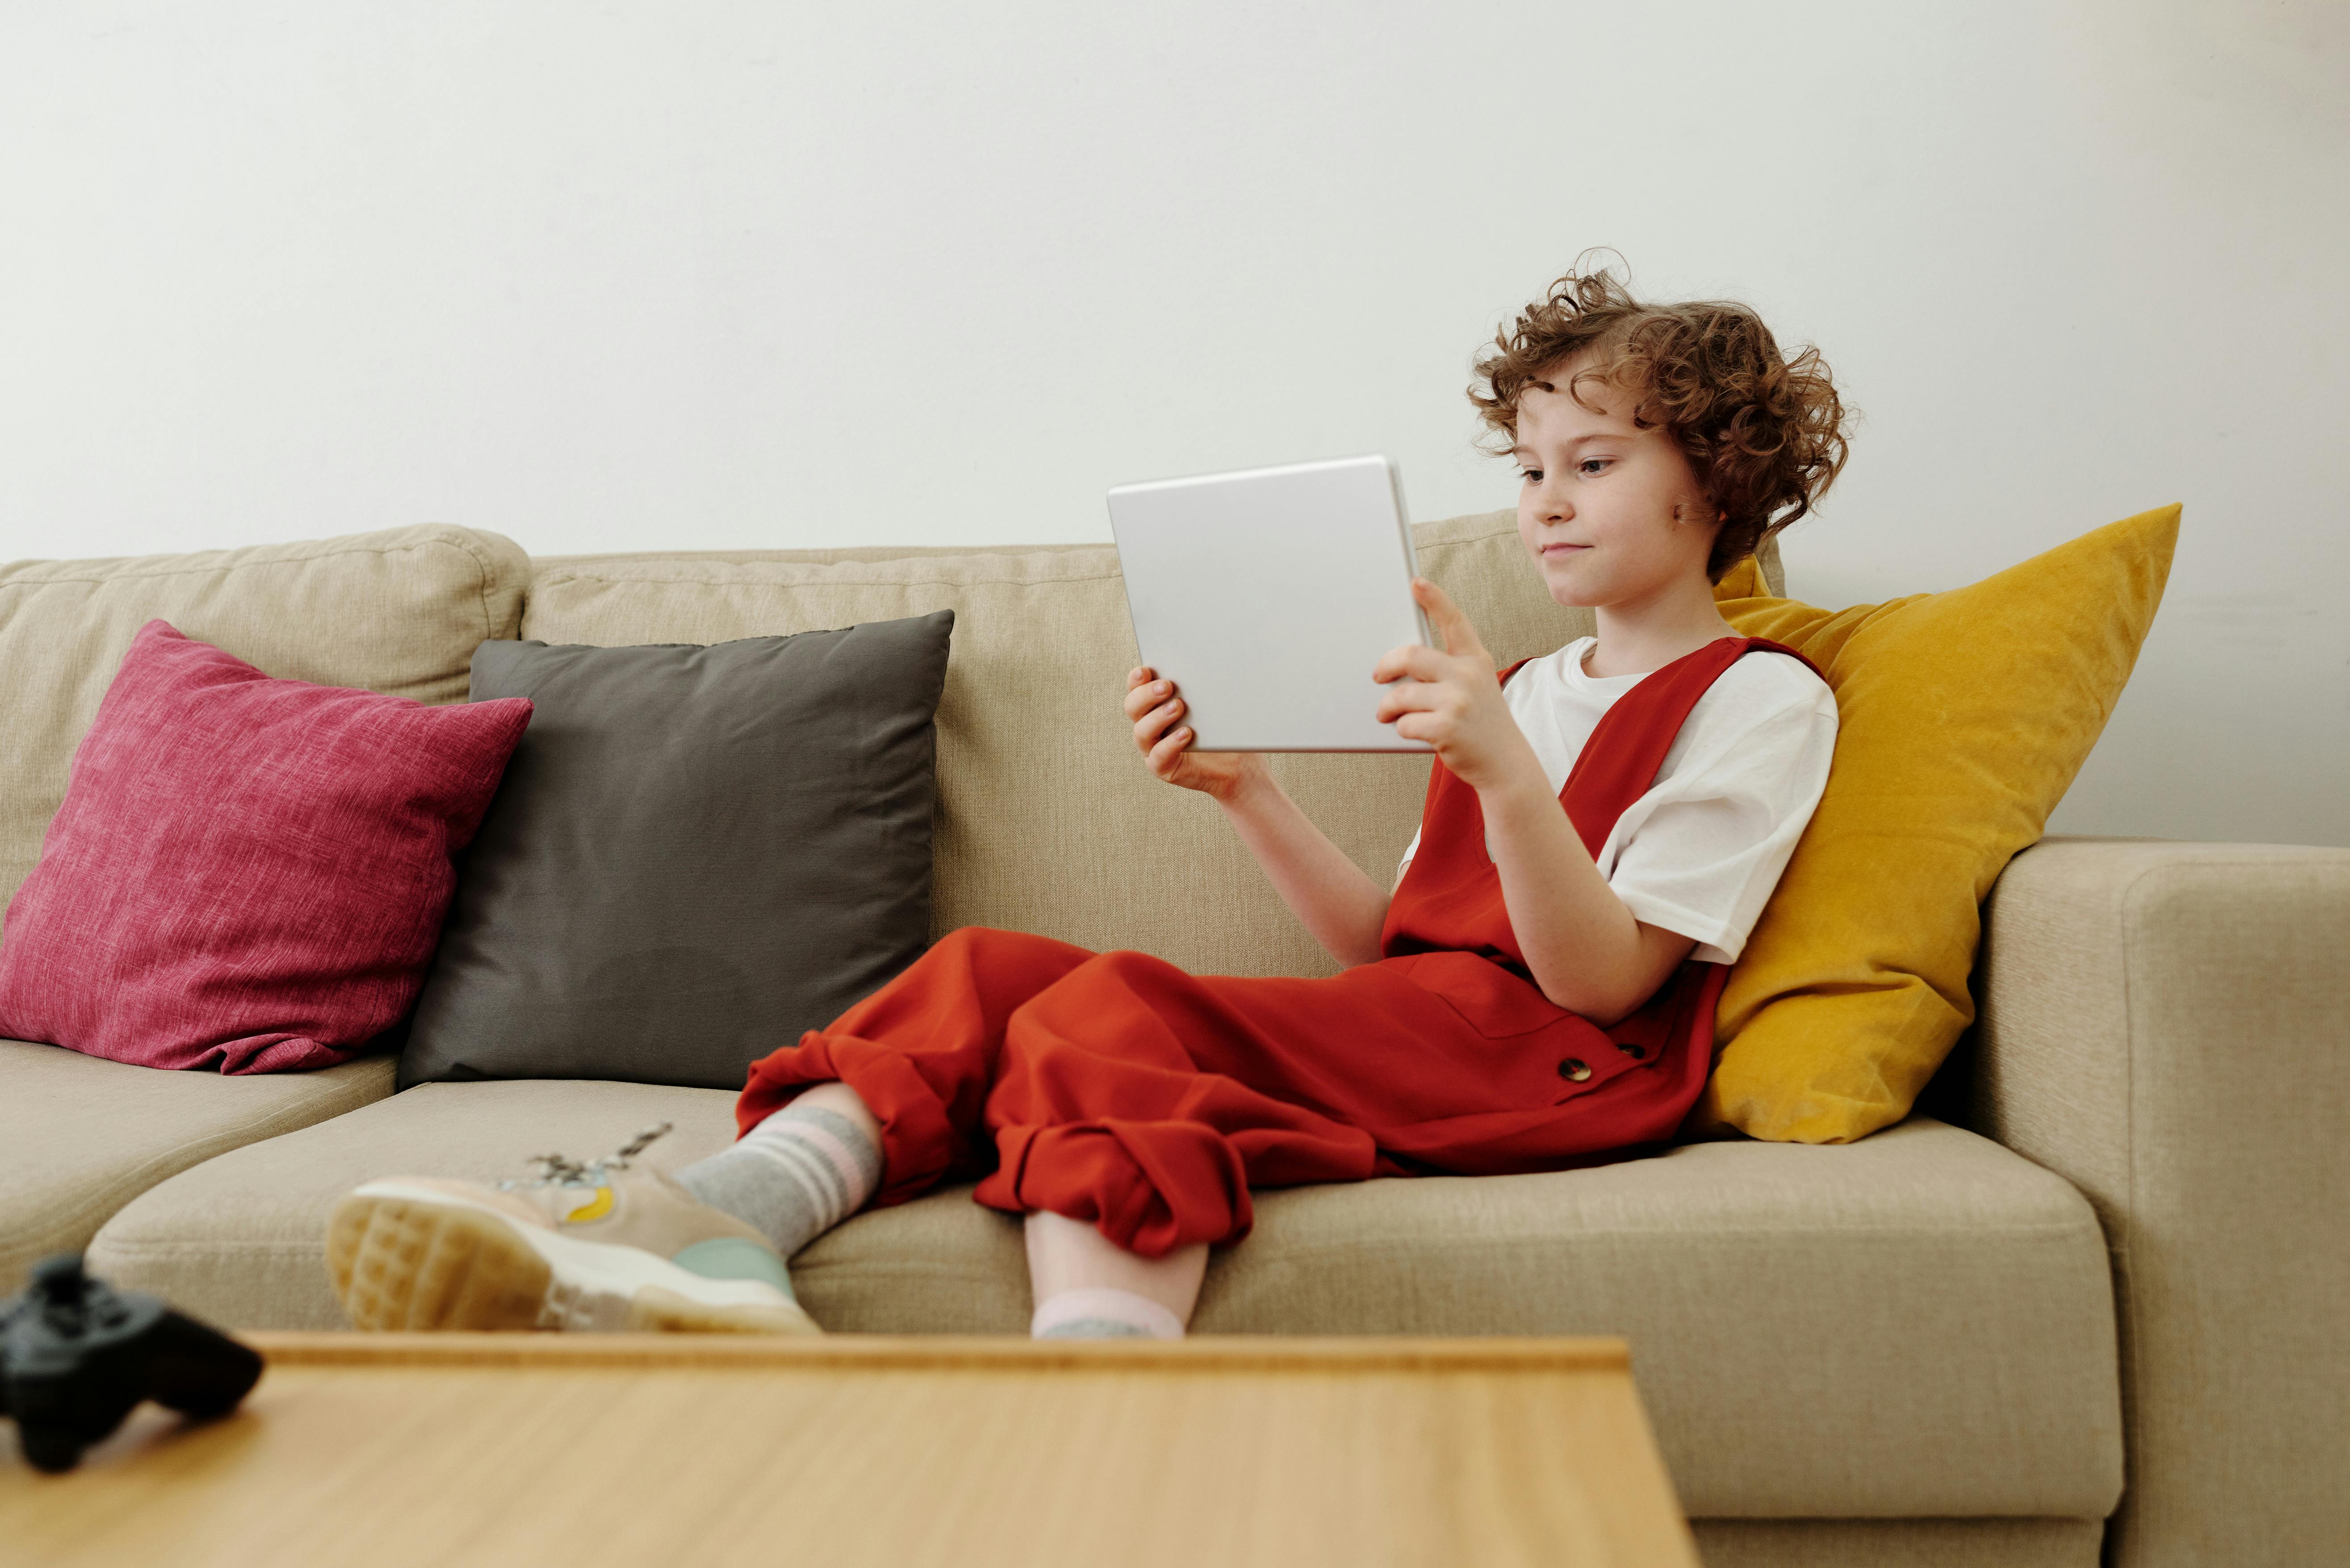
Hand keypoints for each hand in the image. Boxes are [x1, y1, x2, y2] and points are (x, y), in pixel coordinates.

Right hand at [1125, 666, 1265, 802]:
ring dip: (1158, 717)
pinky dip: (1170, 744)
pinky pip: (1158, 757)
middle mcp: (1148, 724)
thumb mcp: (1215, 700)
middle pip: (1133, 706)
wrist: (1236, 762)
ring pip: (1142, 731)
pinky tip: (1186, 733)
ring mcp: (1153, 747)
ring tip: (1179, 707)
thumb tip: (1212, 657)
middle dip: (1146, 694)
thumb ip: (1204, 682)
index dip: (1136, 678)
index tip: (1146, 670)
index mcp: (1155, 703)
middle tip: (1167, 686)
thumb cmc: (1223, 727)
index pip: (1136, 687)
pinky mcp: (1163, 766)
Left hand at [1372, 579, 1541, 792]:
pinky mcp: (1447, 728)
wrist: (1506, 764)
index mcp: (1475, 660)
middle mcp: (1468, 675)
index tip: (1415, 582)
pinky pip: (1405, 723)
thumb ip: (1449, 670)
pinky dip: (1401, 729)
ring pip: (1401, 694)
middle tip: (1377, 676)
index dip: (1434, 599)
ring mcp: (1458, 701)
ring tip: (1386, 714)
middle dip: (1386, 665)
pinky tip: (1411, 732)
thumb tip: (1400, 665)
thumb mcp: (1476, 687)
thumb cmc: (1482, 723)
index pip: (1454, 621)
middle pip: (1410, 655)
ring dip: (1387, 707)